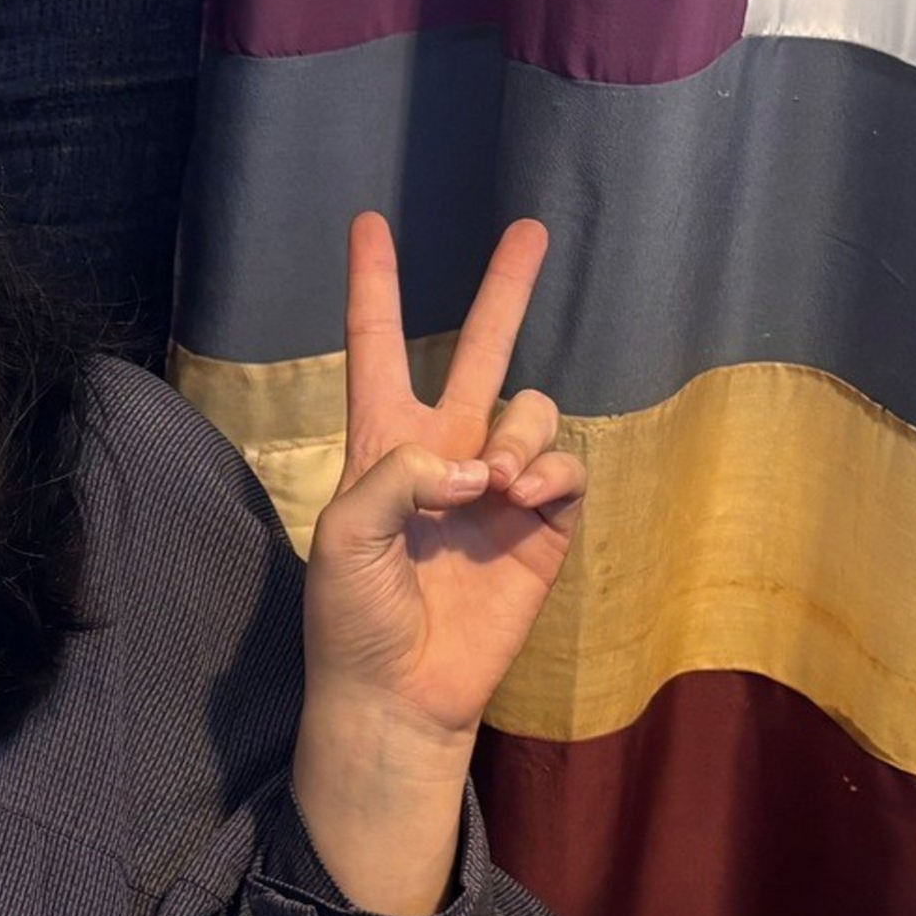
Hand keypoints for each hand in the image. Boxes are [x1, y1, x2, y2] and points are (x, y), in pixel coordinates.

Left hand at [289, 214, 586, 915]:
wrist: (402, 693)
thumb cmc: (354, 615)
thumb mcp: (347, 534)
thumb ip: (402, 474)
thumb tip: (478, 462)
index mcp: (383, 444)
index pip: (378, 347)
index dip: (374, 286)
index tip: (370, 222)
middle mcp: (446, 453)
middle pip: (480, 350)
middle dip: (506, 291)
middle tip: (531, 229)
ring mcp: (499, 487)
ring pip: (531, 410)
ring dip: (523, 433)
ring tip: (499, 484)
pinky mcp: (544, 528)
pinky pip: (567, 467)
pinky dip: (552, 470)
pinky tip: (525, 496)